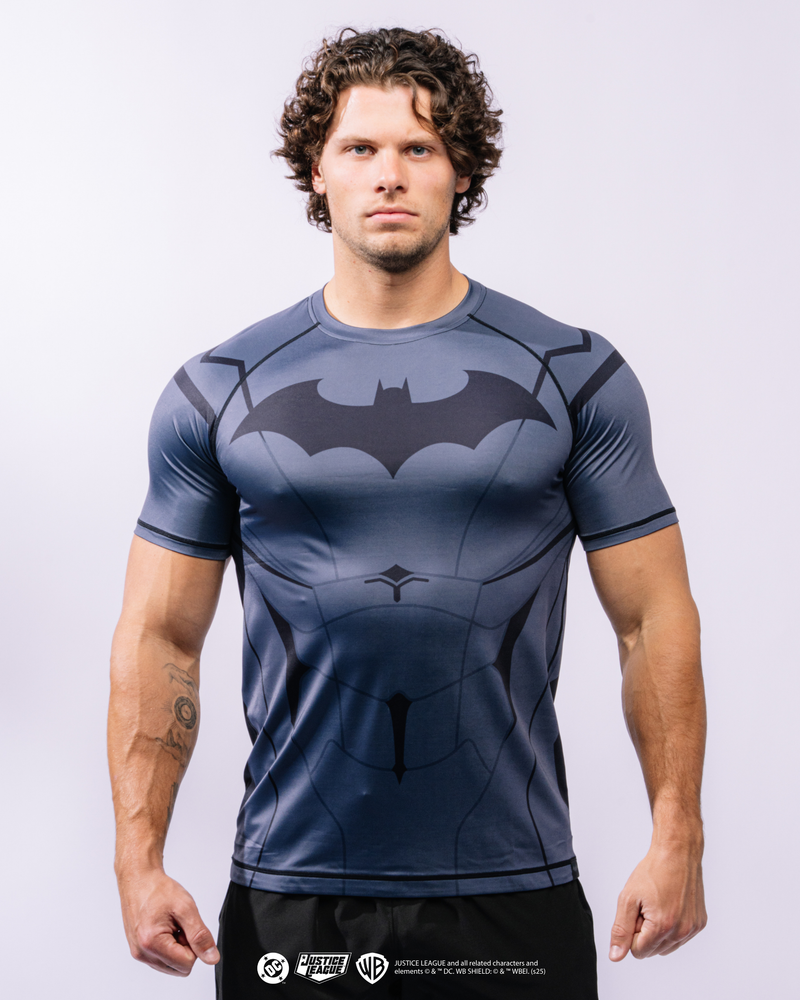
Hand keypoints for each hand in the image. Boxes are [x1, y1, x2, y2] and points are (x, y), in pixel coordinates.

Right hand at [118, 868, 219, 975]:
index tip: (186, 925)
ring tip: (171, 924)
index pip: (187, 964)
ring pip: (171, 965)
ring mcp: (138, 954)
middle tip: (179, 924)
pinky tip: (164, 928)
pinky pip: (161, 959)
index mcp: (152, 944)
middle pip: (179, 968)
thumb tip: (212, 958)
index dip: (194, 944)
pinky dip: (168, 946)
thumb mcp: (186, 908)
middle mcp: (142, 954)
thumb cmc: (159, 890)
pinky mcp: (138, 951)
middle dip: (185, 947)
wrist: (139, 879)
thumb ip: (200, 936)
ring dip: (176, 947)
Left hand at [609, 843, 706, 960]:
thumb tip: (616, 956)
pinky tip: (670, 906)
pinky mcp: (700, 924)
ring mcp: (692, 928)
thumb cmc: (653, 871)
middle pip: (652, 950)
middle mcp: (681, 931)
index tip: (637, 911)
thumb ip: (621, 930)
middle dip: (645, 932)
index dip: (632, 931)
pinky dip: (671, 927)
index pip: (638, 951)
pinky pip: (680, 938)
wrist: (677, 853)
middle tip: (647, 906)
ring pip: (666, 947)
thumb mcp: (628, 898)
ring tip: (658, 905)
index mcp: (662, 927)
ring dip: (658, 931)